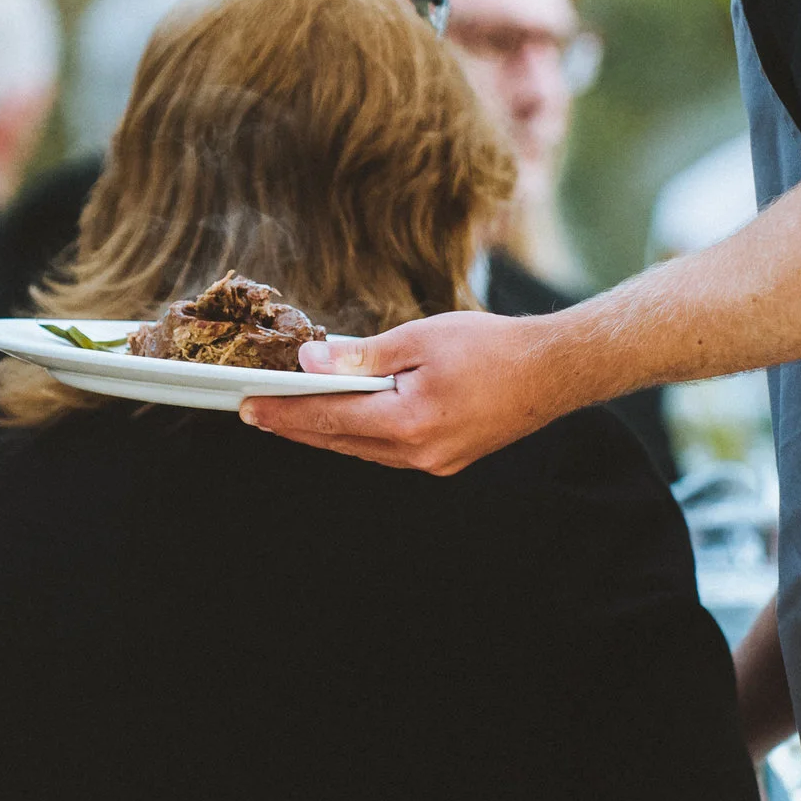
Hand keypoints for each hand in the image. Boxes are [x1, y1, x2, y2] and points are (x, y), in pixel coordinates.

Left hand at [238, 310, 583, 474]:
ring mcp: (434, 462)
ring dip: (324, 431)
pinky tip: (343, 417)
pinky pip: (387, 450)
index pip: (328, 418)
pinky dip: (358, 434)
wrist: (552, 371)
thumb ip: (362, 354)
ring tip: (288, 413)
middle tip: (254, 411)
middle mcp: (418, 454)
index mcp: (408, 423)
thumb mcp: (419, 338)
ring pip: (362, 449)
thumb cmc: (491, 347)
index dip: (284, 411)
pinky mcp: (446, 459)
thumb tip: (312, 361)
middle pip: (339, 440)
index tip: (247, 406)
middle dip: (294, 425)